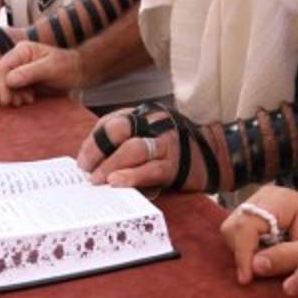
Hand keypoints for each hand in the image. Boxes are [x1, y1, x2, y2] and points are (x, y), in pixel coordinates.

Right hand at [0, 41, 84, 106]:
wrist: (77, 72)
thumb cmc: (67, 67)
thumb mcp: (51, 68)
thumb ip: (30, 72)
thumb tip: (9, 80)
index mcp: (22, 50)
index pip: (1, 67)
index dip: (0, 84)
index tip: (7, 99)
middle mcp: (16, 58)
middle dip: (3, 90)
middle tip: (17, 102)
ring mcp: (17, 69)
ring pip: (0, 84)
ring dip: (10, 95)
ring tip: (26, 100)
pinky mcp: (20, 80)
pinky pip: (8, 90)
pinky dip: (14, 97)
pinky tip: (28, 99)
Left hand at [75, 105, 208, 192]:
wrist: (215, 155)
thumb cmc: (173, 149)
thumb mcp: (148, 137)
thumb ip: (124, 143)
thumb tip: (93, 162)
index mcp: (143, 115)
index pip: (110, 123)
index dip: (93, 142)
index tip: (82, 162)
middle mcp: (153, 124)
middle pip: (119, 129)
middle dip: (97, 150)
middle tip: (86, 170)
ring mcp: (165, 143)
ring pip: (133, 149)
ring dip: (110, 166)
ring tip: (97, 181)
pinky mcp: (175, 164)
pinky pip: (150, 170)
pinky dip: (131, 176)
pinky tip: (117, 183)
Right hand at [219, 184, 297, 284]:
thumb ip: (288, 257)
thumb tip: (255, 266)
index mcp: (281, 199)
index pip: (246, 224)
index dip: (243, 253)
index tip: (247, 279)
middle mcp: (263, 196)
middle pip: (233, 226)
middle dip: (243, 253)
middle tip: (264, 270)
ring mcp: (256, 203)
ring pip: (232, 230)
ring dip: (245, 252)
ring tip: (270, 260)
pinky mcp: (254, 214)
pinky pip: (237, 234)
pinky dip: (247, 249)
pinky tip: (265, 254)